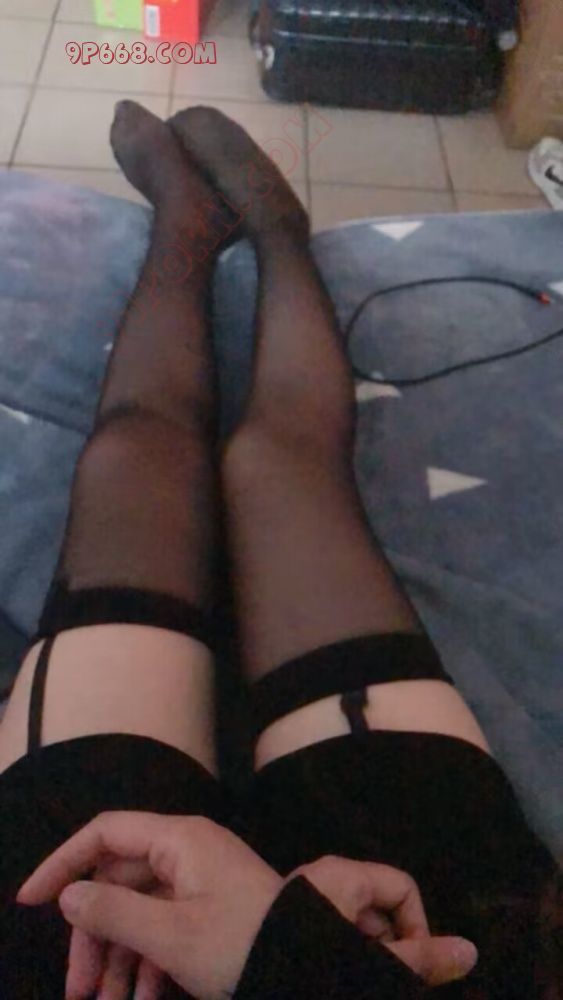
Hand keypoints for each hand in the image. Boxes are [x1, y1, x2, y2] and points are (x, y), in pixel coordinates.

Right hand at [16, 812, 283, 999]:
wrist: (308, 968)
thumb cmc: (240, 943)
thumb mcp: (171, 935)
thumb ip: (114, 912)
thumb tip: (69, 895)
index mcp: (178, 840)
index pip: (105, 833)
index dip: (63, 862)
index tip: (31, 901)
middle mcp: (186, 851)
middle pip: (118, 882)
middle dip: (93, 937)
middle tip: (77, 991)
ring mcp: (199, 880)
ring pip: (139, 911)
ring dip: (117, 959)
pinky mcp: (210, 908)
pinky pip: (164, 926)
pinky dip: (148, 962)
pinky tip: (140, 999)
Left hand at [289, 855, 477, 987]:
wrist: (214, 956)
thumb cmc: (290, 953)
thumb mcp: (360, 960)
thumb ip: (415, 957)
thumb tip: (470, 951)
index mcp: (343, 876)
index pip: (403, 889)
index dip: (417, 928)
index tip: (409, 968)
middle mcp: (325, 882)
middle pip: (379, 912)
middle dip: (387, 951)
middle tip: (375, 982)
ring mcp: (302, 904)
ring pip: (352, 931)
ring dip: (361, 961)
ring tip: (347, 981)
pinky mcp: (284, 928)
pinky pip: (325, 940)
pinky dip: (335, 962)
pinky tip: (325, 981)